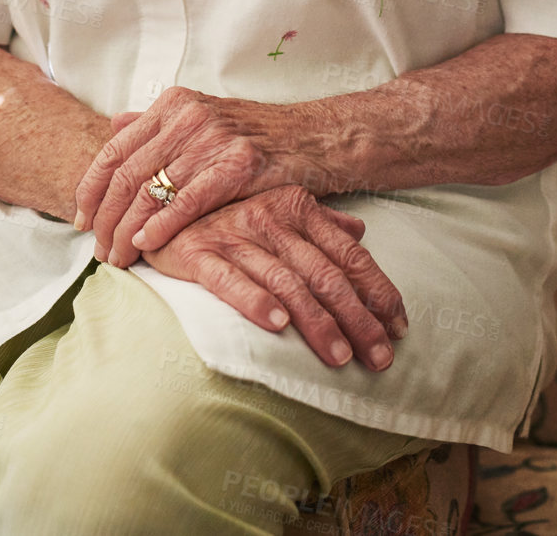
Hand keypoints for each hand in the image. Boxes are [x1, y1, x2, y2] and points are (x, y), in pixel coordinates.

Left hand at [73, 87, 321, 268]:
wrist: (312, 137)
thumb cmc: (254, 136)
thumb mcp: (202, 118)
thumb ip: (157, 122)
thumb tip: (114, 123)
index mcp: (173, 104)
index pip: (114, 148)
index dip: (90, 187)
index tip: (80, 219)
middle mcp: (188, 116)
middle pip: (126, 173)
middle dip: (105, 218)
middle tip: (98, 251)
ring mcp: (213, 138)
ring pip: (151, 190)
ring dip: (128, 231)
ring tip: (119, 258)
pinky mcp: (239, 165)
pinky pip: (188, 201)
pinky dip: (162, 226)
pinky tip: (148, 245)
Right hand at [137, 185, 407, 372]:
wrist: (156, 197)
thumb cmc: (224, 209)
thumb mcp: (276, 205)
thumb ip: (319, 220)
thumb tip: (360, 232)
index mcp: (295, 206)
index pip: (348, 255)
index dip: (378, 291)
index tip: (400, 327)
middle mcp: (269, 218)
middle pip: (324, 275)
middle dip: (358, 319)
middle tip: (380, 359)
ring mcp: (233, 234)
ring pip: (286, 282)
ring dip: (316, 322)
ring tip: (340, 358)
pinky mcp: (197, 252)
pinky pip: (229, 279)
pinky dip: (254, 300)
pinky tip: (276, 324)